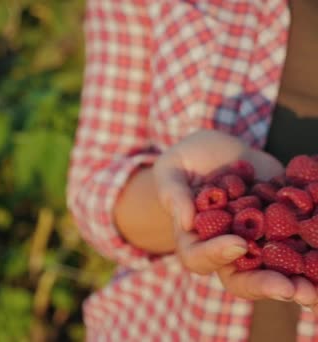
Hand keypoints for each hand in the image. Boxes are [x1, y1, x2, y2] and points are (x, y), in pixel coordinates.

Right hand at [152, 129, 312, 302]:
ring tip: (315, 290)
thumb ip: (174, 193)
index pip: (199, 259)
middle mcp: (226, 249)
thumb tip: (186, 220)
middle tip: (290, 289)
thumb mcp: (171, 169)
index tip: (239, 244)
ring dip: (298, 283)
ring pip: (275, 272)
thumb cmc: (186, 162)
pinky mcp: (284, 228)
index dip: (217, 256)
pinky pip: (300, 248)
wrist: (222, 152)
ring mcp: (257, 241)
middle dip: (266, 285)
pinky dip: (315, 258)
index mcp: (194, 240)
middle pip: (241, 279)